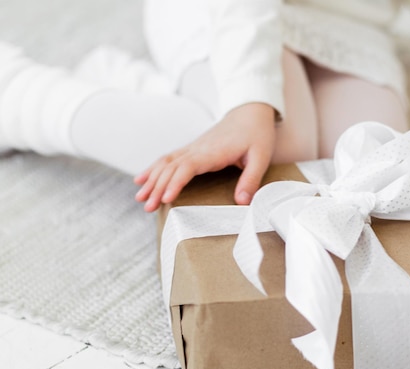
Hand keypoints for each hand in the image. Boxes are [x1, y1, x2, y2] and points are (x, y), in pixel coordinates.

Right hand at [134, 102, 275, 211]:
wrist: (250, 112)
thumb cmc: (257, 133)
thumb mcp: (261, 156)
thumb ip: (251, 179)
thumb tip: (242, 202)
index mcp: (213, 151)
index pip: (188, 166)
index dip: (175, 182)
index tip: (166, 198)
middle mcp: (198, 148)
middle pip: (171, 167)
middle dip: (157, 187)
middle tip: (148, 207)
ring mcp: (193, 148)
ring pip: (166, 162)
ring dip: (152, 180)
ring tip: (140, 198)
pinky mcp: (192, 149)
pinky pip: (169, 159)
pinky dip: (154, 169)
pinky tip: (142, 179)